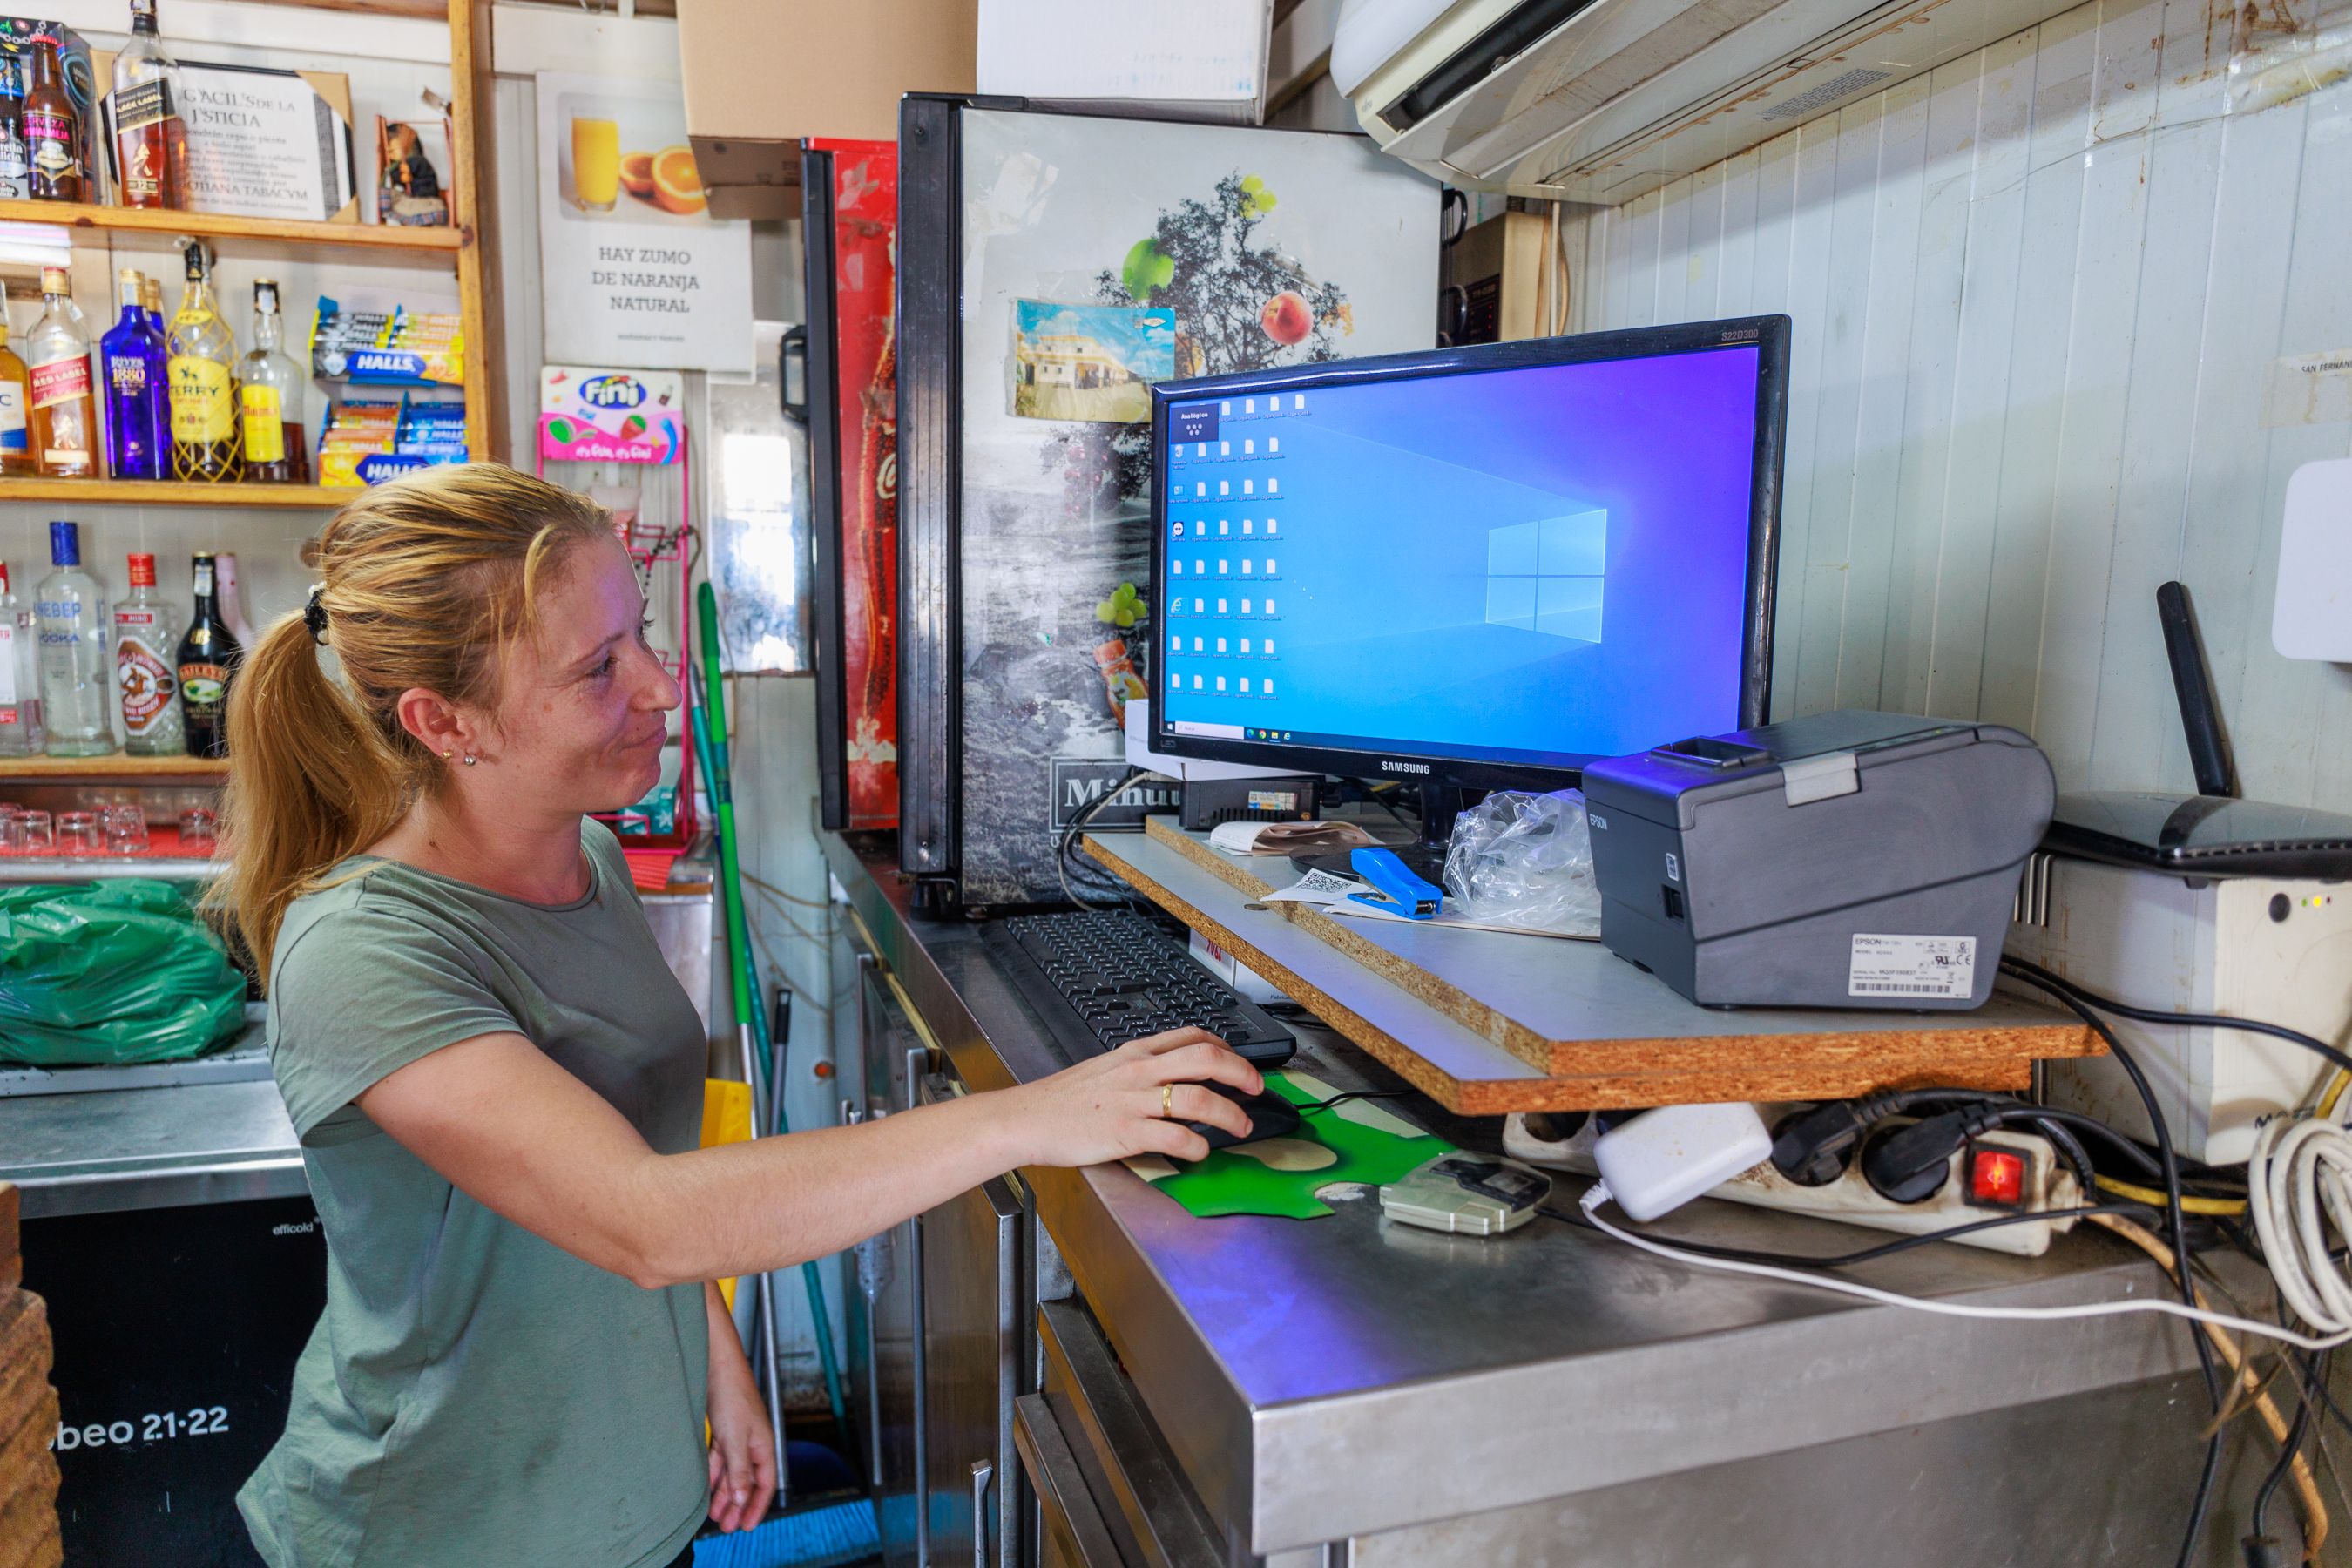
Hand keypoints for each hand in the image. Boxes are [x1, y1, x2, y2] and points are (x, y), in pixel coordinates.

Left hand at [704, 1287, 775, 1532]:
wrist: (717, 1363)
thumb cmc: (732, 1393)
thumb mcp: (735, 1438)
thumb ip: (740, 1471)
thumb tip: (743, 1500)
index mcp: (764, 1444)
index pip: (765, 1483)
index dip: (758, 1506)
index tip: (747, 1526)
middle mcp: (753, 1441)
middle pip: (748, 1481)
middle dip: (738, 1505)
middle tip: (727, 1526)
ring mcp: (738, 1435)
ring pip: (732, 1472)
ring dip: (724, 1493)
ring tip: (714, 1514)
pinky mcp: (723, 1428)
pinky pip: (720, 1459)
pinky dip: (714, 1475)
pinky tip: (706, 1487)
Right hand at [993, 1028, 1264, 1165]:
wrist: (1028, 1118)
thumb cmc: (1063, 1098)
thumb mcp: (1105, 1068)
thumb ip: (1140, 1068)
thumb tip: (1173, 1076)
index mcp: (1135, 1053)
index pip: (1191, 1037)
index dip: (1225, 1047)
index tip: (1239, 1062)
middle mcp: (1139, 1071)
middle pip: (1206, 1060)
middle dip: (1241, 1072)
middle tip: (1256, 1087)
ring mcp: (1134, 1102)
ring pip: (1199, 1100)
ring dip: (1230, 1114)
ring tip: (1241, 1126)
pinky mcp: (1126, 1133)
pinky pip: (1176, 1138)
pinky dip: (1197, 1147)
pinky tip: (1200, 1153)